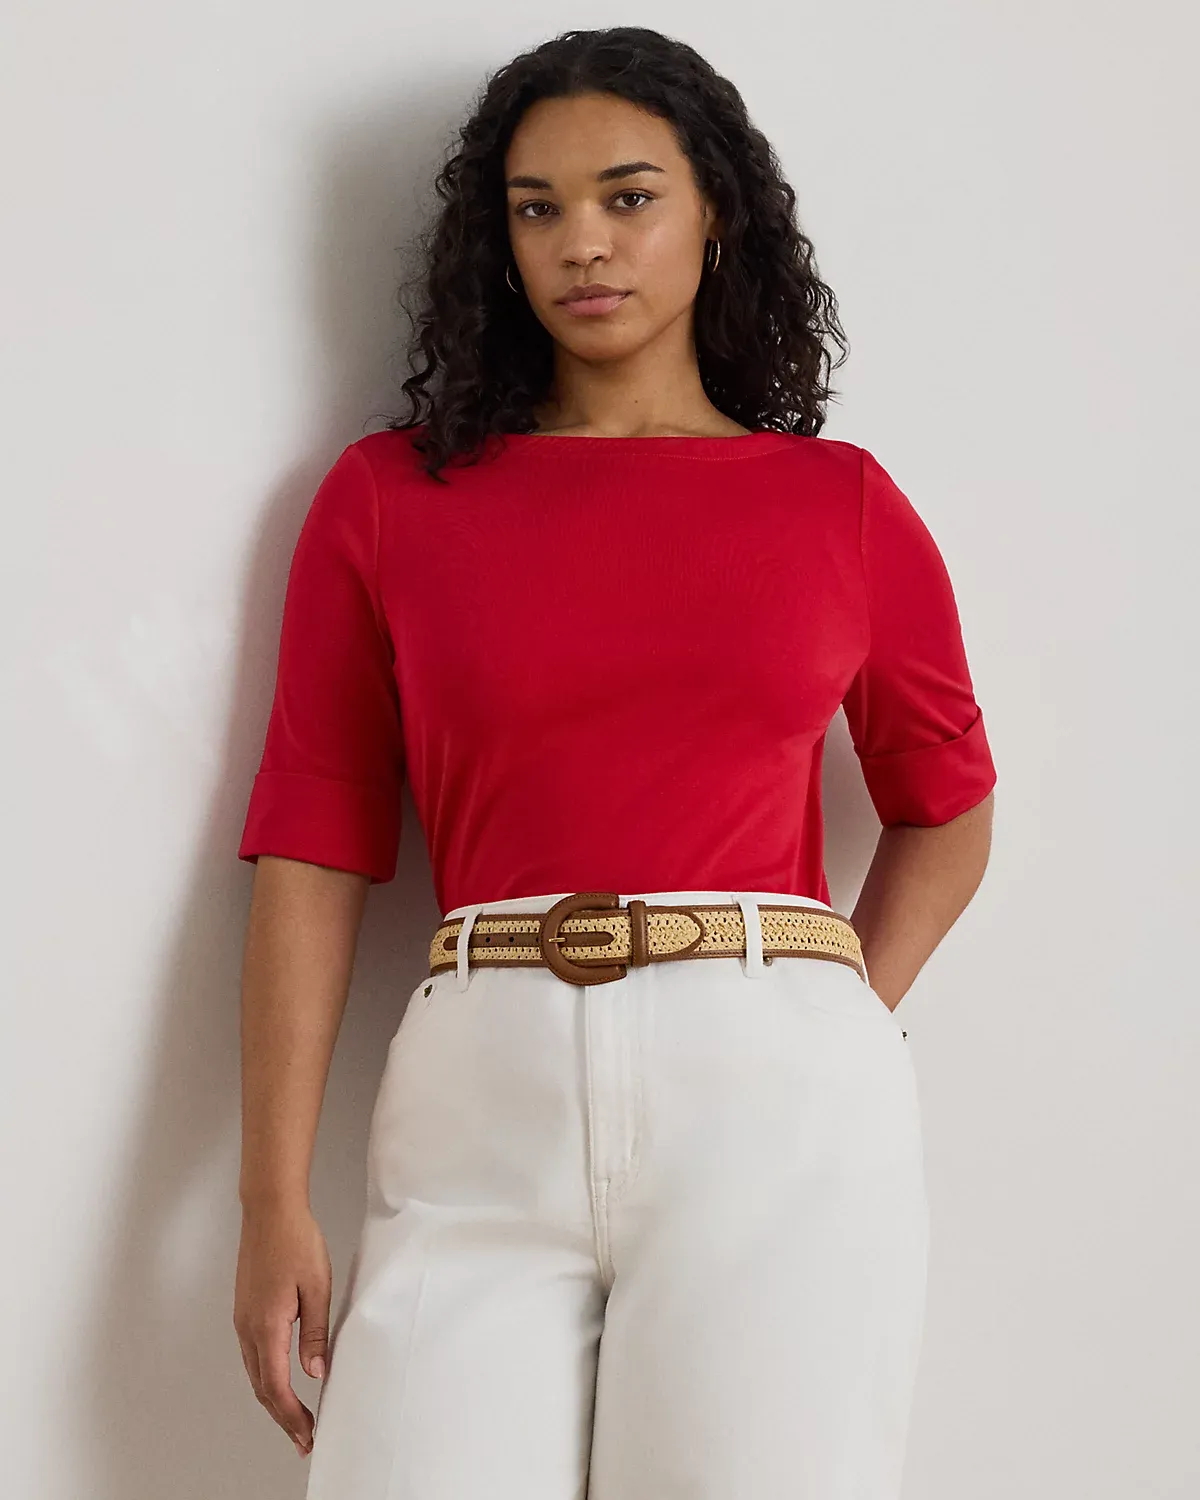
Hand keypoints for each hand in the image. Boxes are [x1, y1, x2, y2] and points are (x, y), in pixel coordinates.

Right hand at [233, 1201, 331, 1456]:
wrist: (269, 1210)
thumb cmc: (295, 1241)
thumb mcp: (317, 1286)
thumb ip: (315, 1332)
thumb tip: (316, 1372)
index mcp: (266, 1326)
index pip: (277, 1387)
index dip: (292, 1416)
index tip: (308, 1435)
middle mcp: (248, 1328)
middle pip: (261, 1388)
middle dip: (282, 1417)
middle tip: (303, 1439)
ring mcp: (243, 1320)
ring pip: (255, 1374)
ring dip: (273, 1400)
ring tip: (294, 1418)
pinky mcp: (245, 1310)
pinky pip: (252, 1356)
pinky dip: (265, 1378)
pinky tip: (279, 1380)